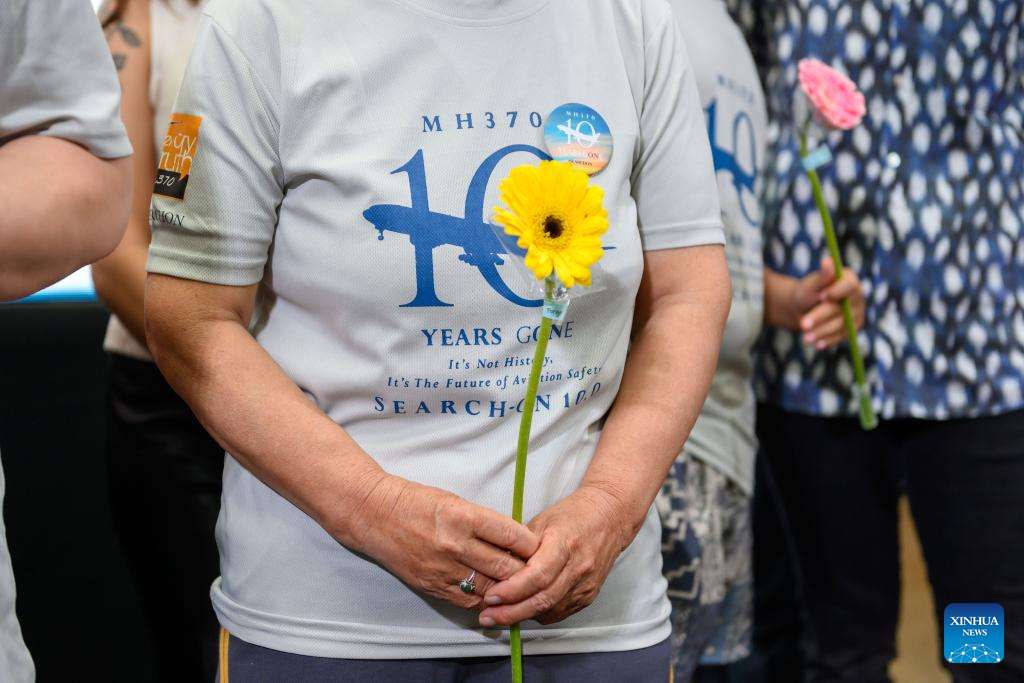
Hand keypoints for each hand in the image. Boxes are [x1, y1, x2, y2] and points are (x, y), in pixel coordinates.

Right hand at [349, 475, 540, 611]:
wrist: (374, 514)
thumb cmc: (417, 502)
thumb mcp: (455, 501)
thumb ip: (485, 523)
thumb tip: (517, 541)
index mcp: (464, 516)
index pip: (513, 536)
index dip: (533, 546)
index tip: (543, 548)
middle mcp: (455, 545)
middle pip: (506, 567)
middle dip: (527, 571)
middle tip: (539, 572)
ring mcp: (442, 569)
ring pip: (491, 589)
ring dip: (509, 589)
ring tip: (521, 586)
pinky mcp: (431, 586)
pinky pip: (468, 601)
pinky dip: (485, 599)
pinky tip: (494, 595)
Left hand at [477, 485, 632, 626]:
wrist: (610, 517)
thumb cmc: (573, 515)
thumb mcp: (541, 520)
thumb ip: (520, 546)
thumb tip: (494, 567)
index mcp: (565, 544)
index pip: (538, 576)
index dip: (512, 590)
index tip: (491, 596)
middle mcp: (579, 568)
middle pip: (543, 599)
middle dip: (511, 612)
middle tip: (487, 616)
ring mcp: (586, 584)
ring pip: (551, 610)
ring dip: (522, 616)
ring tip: (498, 616)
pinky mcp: (589, 595)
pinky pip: (560, 612)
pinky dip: (539, 614)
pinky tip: (522, 610)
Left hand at [792, 257, 865, 348]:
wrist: (802, 310)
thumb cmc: (806, 293)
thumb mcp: (809, 285)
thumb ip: (821, 276)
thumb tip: (828, 261)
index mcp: (850, 281)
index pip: (850, 285)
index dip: (837, 291)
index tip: (821, 296)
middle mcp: (857, 298)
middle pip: (843, 308)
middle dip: (821, 317)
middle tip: (803, 324)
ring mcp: (856, 315)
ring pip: (841, 325)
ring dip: (822, 332)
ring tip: (804, 338)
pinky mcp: (851, 330)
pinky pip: (841, 337)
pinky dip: (828, 341)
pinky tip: (816, 344)